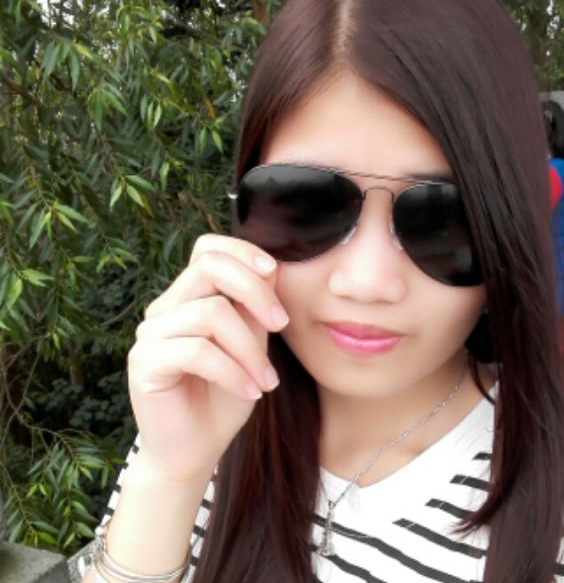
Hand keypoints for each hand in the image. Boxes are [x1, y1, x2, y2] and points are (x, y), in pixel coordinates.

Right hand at [126, 234, 288, 481]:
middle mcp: (165, 308)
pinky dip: (233, 371)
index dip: (241, 251)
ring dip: (250, 348)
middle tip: (282, 325)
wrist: (194, 451)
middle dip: (255, 292)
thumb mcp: (250, 345)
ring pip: (210, 313)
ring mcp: (151, 334)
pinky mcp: (145, 362)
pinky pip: (197, 351)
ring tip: (266, 379)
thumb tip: (272, 267)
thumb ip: (254, 309)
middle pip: (210, 269)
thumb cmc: (224, 397)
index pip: (207, 249)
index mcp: (187, 298)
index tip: (273, 271)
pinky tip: (251, 392)